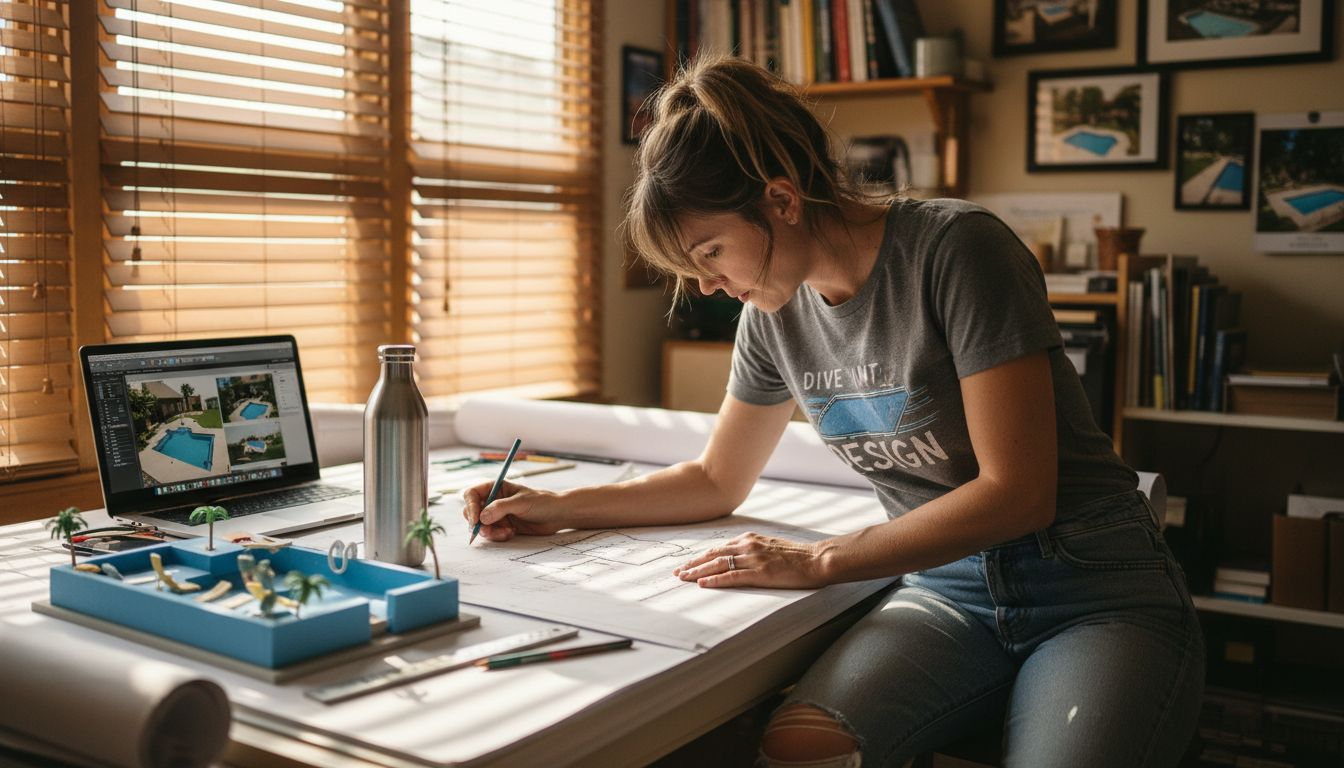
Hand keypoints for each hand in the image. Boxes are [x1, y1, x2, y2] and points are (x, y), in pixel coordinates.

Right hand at [461, 480, 563, 541]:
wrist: (556, 515)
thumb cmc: (542, 502)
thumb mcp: (521, 502)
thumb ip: (500, 508)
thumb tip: (482, 517)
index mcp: (495, 487)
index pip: (472, 494)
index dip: (471, 507)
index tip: (476, 521)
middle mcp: (493, 500)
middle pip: (472, 512)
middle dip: (478, 523)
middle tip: (487, 531)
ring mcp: (497, 514)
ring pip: (481, 526)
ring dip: (490, 532)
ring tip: (506, 532)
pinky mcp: (502, 526)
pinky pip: (491, 534)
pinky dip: (498, 536)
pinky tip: (511, 533)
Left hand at [672, 532, 828, 588]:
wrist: (817, 559)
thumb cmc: (797, 556)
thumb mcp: (770, 546)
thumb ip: (753, 550)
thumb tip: (737, 557)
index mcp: (750, 539)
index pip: (718, 548)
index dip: (701, 557)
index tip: (687, 564)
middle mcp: (748, 545)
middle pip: (713, 554)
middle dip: (693, 564)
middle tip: (677, 572)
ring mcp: (754, 559)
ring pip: (718, 564)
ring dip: (698, 572)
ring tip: (683, 578)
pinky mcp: (761, 573)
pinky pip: (732, 576)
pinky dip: (715, 580)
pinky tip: (703, 584)